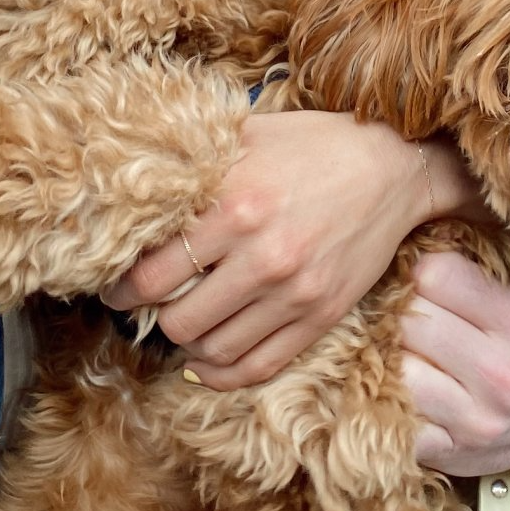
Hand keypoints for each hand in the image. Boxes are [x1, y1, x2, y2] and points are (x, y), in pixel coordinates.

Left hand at [101, 111, 478, 389]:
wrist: (394, 166)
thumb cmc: (315, 144)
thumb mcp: (250, 136)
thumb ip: (199, 162)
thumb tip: (140, 182)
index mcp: (235, 206)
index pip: (153, 272)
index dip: (122, 288)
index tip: (115, 287)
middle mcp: (263, 256)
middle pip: (178, 319)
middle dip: (153, 317)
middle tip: (146, 307)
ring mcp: (295, 293)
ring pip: (214, 349)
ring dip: (188, 344)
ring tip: (182, 326)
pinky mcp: (322, 316)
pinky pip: (260, 366)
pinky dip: (224, 374)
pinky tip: (207, 361)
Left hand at [400, 250, 509, 476]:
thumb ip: (469, 273)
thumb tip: (400, 243)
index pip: (435, 273)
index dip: (419, 272)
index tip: (421, 282)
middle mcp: (501, 371)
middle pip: (409, 320)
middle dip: (398, 314)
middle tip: (402, 317)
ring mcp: (475, 418)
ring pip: (395, 370)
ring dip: (388, 360)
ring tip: (400, 353)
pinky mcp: (449, 453)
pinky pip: (391, 420)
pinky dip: (383, 404)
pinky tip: (396, 392)